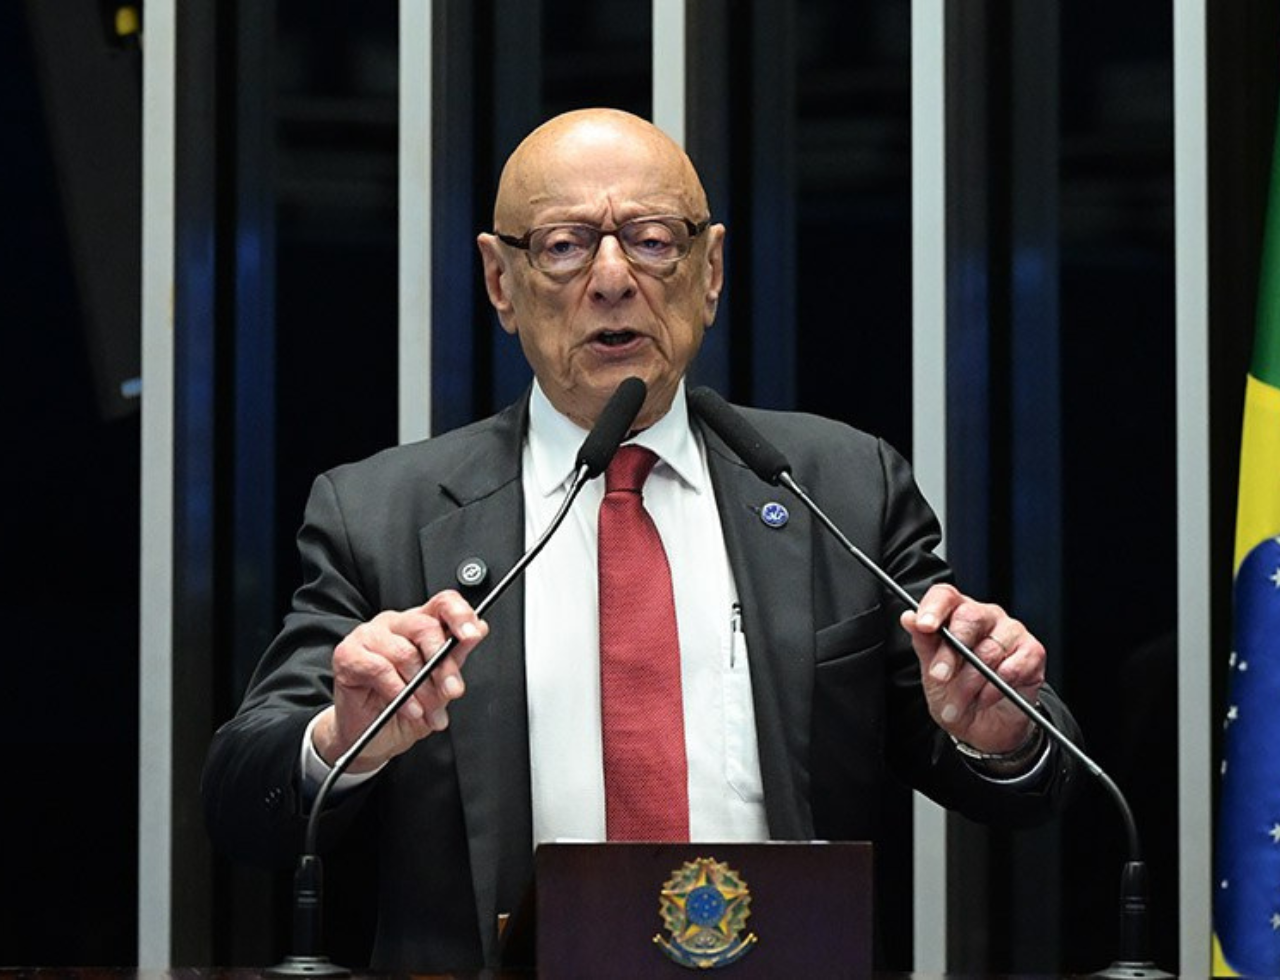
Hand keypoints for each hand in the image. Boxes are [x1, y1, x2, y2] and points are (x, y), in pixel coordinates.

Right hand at [312, 590, 488, 771]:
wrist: (370, 737)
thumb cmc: (404, 707)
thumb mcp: (438, 685)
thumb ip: (455, 657)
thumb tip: (479, 630)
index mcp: (419, 625)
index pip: (442, 603)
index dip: (460, 615)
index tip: (471, 636)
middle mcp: (394, 624)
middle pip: (425, 627)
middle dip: (443, 666)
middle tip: (452, 692)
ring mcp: (369, 636)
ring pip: (404, 653)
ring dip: (421, 689)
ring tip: (428, 712)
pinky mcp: (348, 654)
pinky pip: (380, 668)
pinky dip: (399, 693)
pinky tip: (409, 709)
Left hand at [900, 583, 1044, 753]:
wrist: (982, 724)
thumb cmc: (955, 690)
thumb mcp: (931, 669)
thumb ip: (923, 642)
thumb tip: (909, 617)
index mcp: (957, 614)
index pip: (945, 596)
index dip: (934, 608)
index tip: (924, 626)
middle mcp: (985, 617)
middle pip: (970, 618)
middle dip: (951, 654)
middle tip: (940, 677)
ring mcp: (1011, 632)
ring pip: (989, 650)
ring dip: (969, 683)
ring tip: (958, 702)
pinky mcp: (1032, 653)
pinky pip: (1012, 668)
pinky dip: (994, 688)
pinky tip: (985, 697)